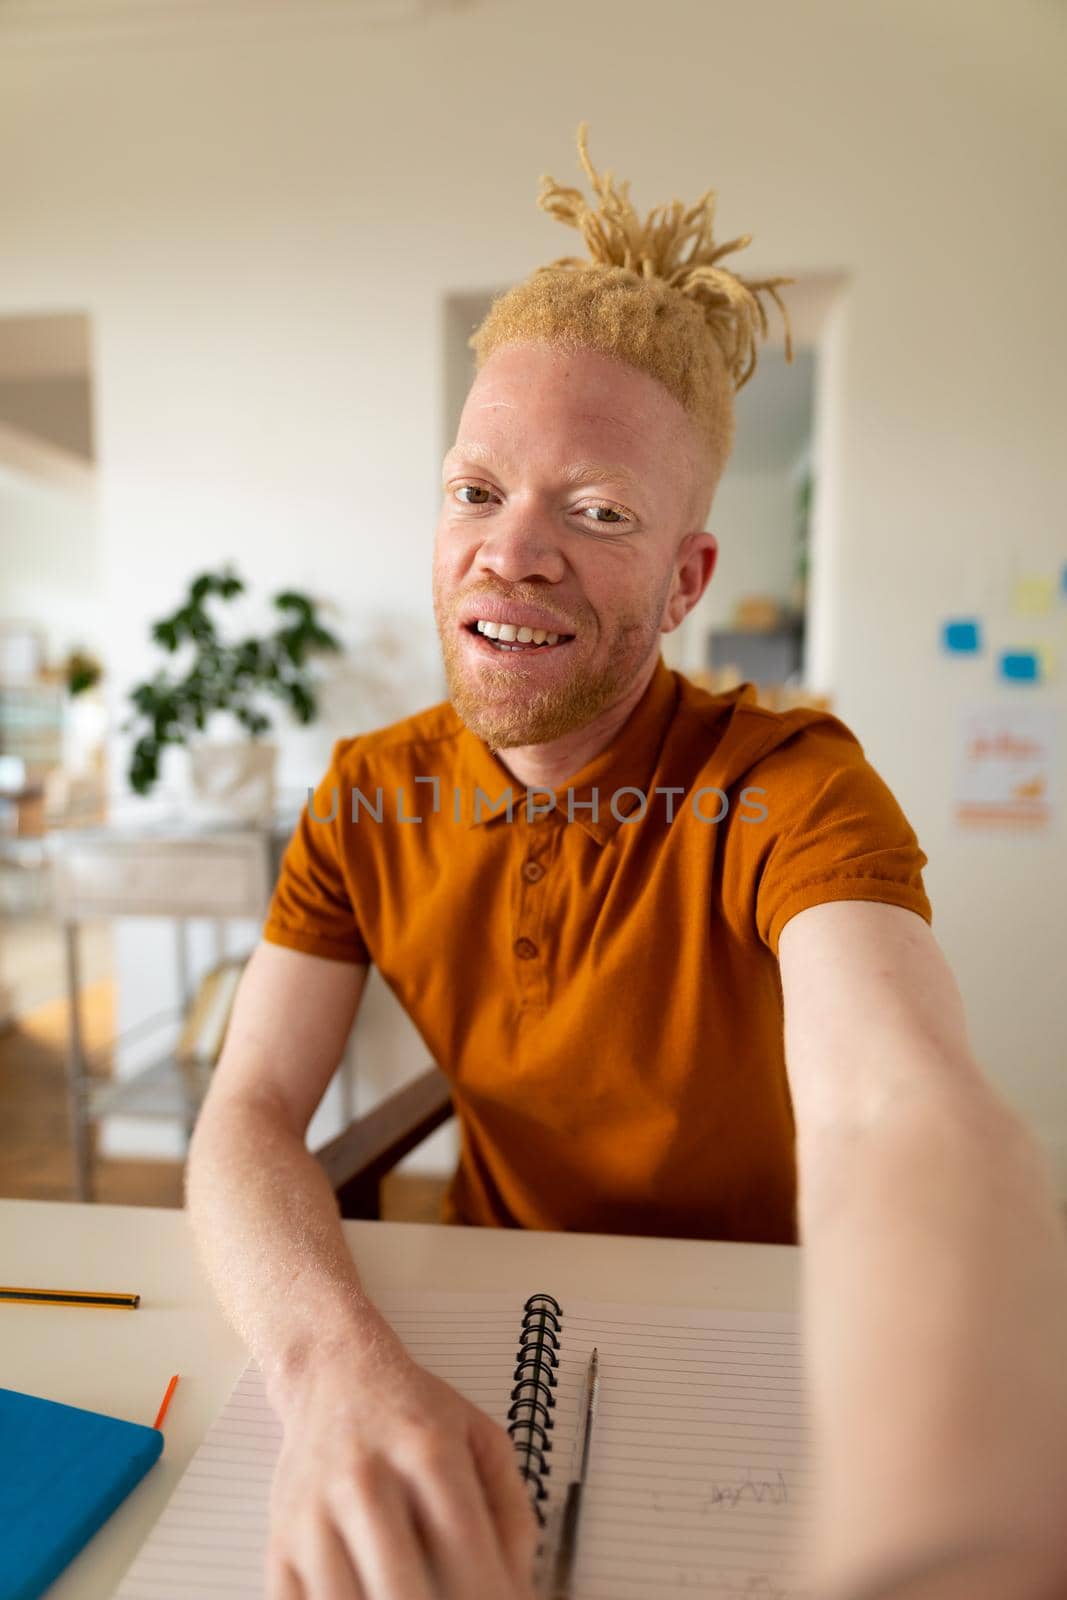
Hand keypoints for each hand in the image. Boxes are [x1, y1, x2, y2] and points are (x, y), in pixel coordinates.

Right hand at [265, 1331, 540, 1598]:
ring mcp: (314, 1514)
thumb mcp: (481, 1438)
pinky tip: (365, 1594)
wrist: (335, 1371)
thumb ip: (511, 1512)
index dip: (488, 1593)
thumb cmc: (411, 1410)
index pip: (464, 1546)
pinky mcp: (279, 1541)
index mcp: (427, 1451)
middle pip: (404, 1589)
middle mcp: (366, 1481)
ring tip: (414, 1594)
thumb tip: (519, 1587)